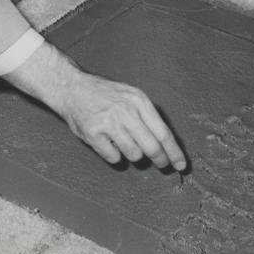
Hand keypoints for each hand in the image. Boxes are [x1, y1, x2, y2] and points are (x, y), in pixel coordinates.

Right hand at [60, 69, 185, 168]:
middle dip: (160, 160)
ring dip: (133, 155)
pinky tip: (108, 143)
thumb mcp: (129, 95)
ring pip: (134, 155)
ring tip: (125, 143)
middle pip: (152, 147)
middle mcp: (125, 111)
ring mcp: (108, 122)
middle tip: (162, 165)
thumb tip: (167, 144)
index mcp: (138, 100)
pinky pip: (113, 158)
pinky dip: (114, 155)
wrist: (72, 87)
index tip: (181, 165)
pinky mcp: (93, 134)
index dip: (174, 152)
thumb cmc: (104, 95)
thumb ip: (147, 116)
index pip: (163, 132)